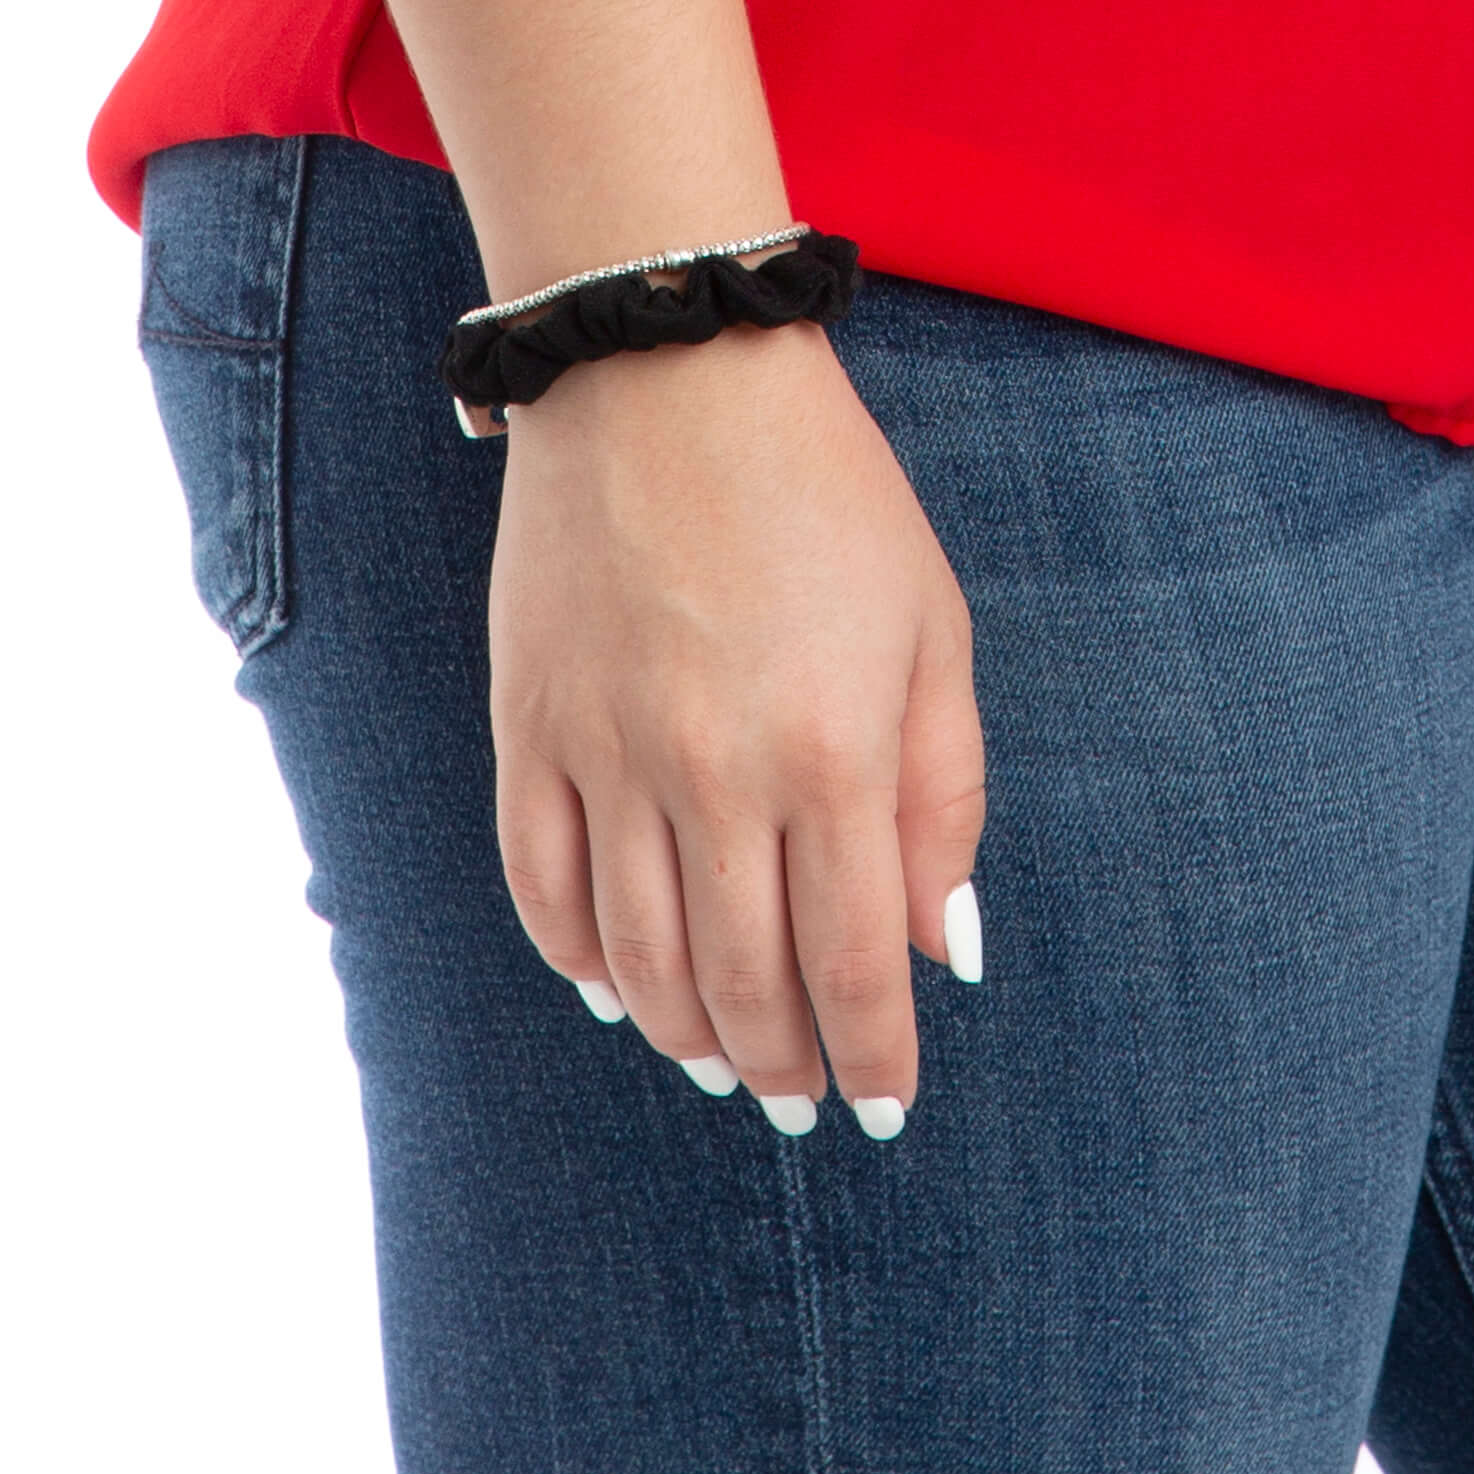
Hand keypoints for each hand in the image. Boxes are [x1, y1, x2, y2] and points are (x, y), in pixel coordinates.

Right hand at [487, 322, 986, 1130]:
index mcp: (833, 752)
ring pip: (639, 962)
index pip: (854, 966)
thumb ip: (943, 795)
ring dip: (686, 1034)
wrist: (668, 369)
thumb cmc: (828, 495)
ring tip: (719, 1061)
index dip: (873, 1056)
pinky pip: (542, 888)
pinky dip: (577, 963)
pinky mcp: (530, 725)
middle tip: (799, 1099)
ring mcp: (609, 753)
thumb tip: (943, 948)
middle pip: (744, 985)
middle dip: (781, 1065)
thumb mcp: (931, 626)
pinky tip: (617, 990)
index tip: (886, 1104)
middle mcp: (716, 773)